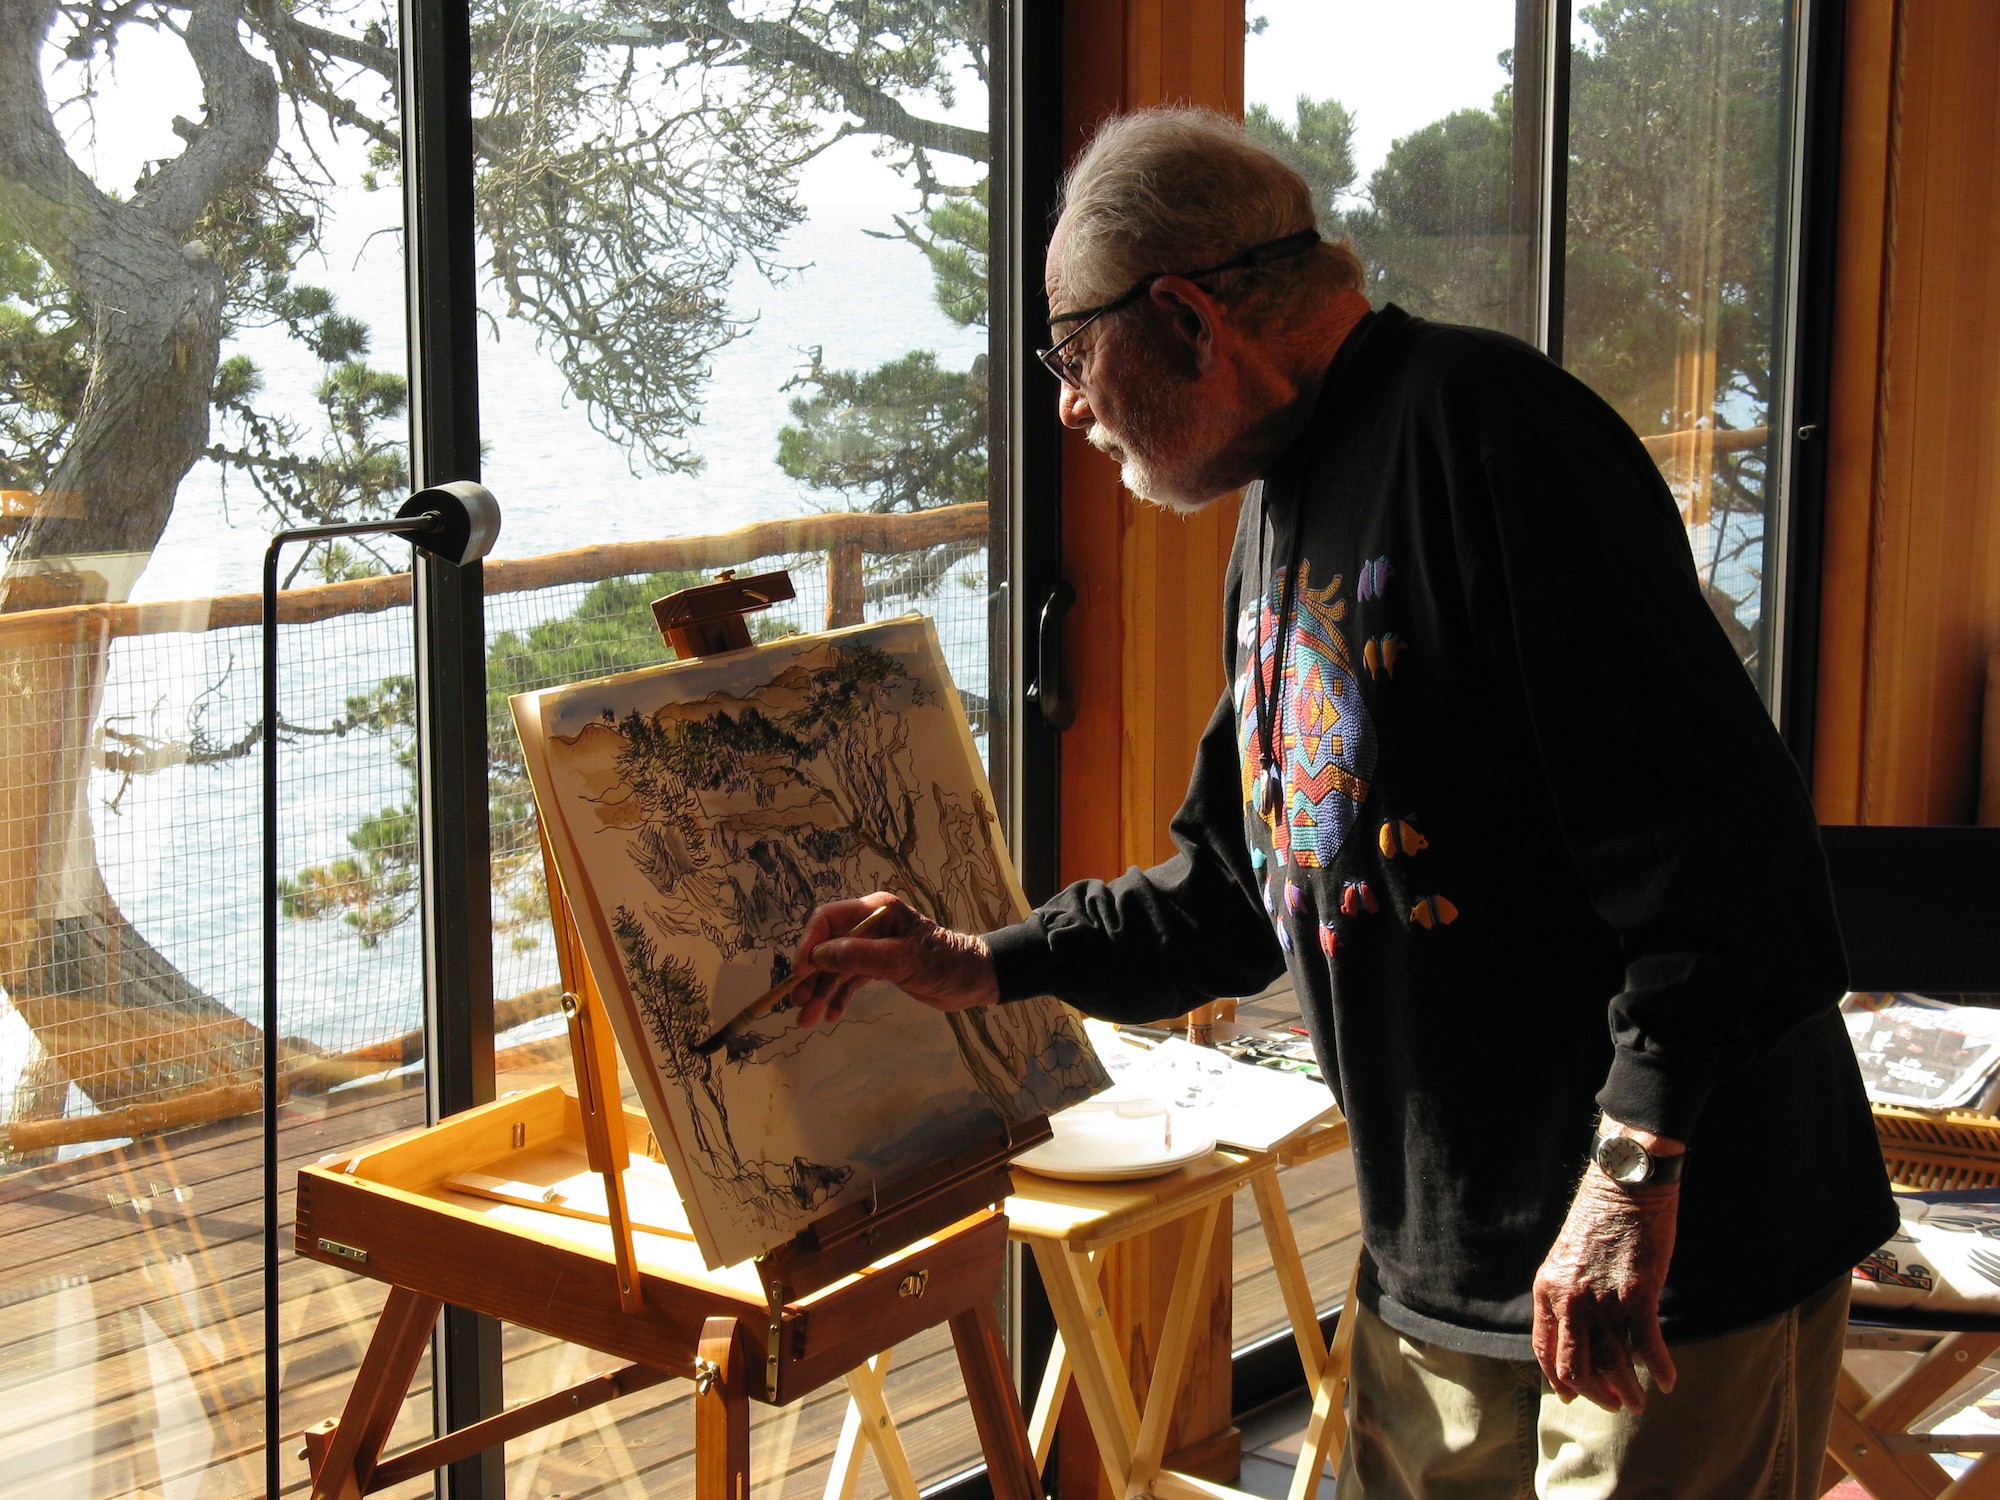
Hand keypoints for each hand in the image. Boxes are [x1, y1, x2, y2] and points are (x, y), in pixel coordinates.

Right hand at [788, 893, 999, 1028]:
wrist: (976, 980)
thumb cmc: (945, 964)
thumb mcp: (902, 960)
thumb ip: (859, 956)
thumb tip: (818, 956)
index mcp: (877, 911)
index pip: (829, 920)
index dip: (809, 944)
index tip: (798, 973)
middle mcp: (872, 925)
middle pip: (828, 947)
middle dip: (812, 975)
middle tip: (799, 1003)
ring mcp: (875, 947)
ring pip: (837, 968)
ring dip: (822, 992)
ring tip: (808, 1020)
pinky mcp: (881, 967)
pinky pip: (851, 980)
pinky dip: (840, 996)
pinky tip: (832, 1015)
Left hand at [1530, 1168, 1679, 1412]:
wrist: (1624, 1184)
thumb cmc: (1599, 1219)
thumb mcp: (1568, 1259)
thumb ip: (1569, 1294)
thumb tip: (1583, 1332)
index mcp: (1547, 1290)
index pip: (1546, 1349)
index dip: (1559, 1379)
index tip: (1573, 1395)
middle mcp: (1569, 1299)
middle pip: (1576, 1366)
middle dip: (1595, 1393)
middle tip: (1614, 1405)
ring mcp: (1602, 1299)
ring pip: (1613, 1362)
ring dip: (1628, 1390)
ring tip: (1639, 1403)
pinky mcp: (1636, 1294)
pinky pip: (1647, 1344)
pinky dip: (1659, 1368)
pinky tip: (1666, 1381)